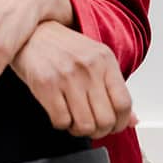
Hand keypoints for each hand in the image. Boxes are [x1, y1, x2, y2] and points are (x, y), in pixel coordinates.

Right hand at [10, 20, 138, 137]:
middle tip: (91, 126)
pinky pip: (61, 121)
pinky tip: (59, 112)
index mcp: (105, 59)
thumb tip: (132, 120)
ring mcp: (67, 75)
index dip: (121, 123)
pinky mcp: (46, 84)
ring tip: (74, 119)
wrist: (31, 32)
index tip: (113, 126)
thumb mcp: (94, 59)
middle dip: (99, 131)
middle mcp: (88, 67)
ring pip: (85, 125)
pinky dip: (61, 123)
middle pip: (106, 119)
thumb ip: (113, 89)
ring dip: (79, 130)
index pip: (124, 103)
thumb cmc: (62, 47)